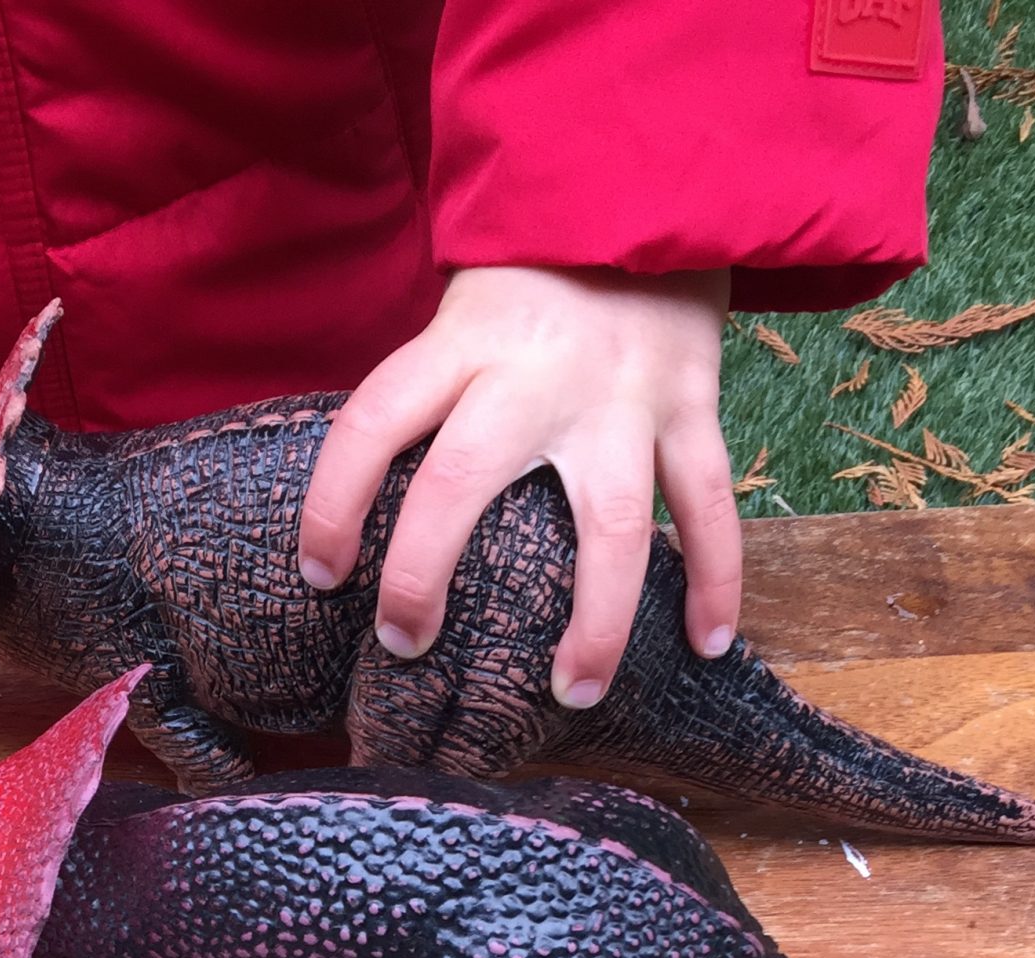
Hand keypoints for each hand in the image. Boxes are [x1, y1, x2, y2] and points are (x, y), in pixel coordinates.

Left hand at [299, 267, 737, 707]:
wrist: (652, 188)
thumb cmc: (537, 273)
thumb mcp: (462, 310)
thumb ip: (429, 393)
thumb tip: (372, 508)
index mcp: (464, 340)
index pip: (371, 422)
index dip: (332, 504)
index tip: (319, 575)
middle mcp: (537, 372)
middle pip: (463, 482)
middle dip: (424, 576)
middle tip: (405, 645)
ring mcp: (623, 394)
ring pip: (609, 524)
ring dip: (594, 620)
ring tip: (572, 692)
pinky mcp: (691, 405)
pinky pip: (708, 505)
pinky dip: (715, 579)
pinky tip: (706, 644)